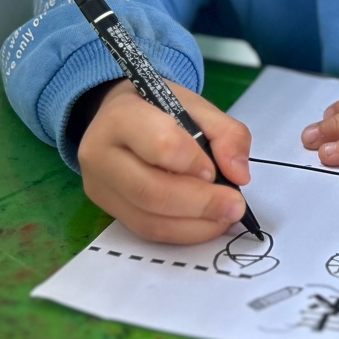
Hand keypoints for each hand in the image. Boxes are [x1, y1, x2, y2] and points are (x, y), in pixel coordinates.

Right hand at [77, 79, 251, 243]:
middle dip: (201, 203)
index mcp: (121, 116)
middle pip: (151, 191)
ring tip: (226, 216)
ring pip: (148, 219)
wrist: (120, 117)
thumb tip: (238, 175)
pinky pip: (147, 230)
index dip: (193, 162)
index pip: (160, 144)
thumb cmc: (159, 109)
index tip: (215, 169)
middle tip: (235, 205)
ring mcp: (100, 186)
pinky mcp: (108, 209)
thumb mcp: (197, 107)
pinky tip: (207, 223)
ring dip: (196, 224)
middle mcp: (100, 153)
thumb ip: (226, 133)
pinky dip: (184, 232)